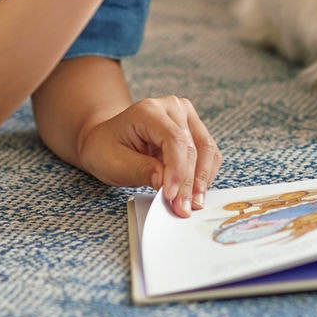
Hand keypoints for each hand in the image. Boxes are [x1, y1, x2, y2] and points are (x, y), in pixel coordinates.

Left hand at [78, 94, 221, 214]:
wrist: (107, 139)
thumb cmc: (107, 149)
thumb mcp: (115, 163)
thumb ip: (141, 170)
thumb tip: (166, 183)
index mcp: (148, 110)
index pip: (173, 139)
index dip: (177, 170)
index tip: (172, 196)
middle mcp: (172, 108)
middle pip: (192, 146)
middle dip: (189, 182)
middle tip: (182, 209)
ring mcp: (186, 116)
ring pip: (206, 150)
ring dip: (201, 180)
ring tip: (191, 204)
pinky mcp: (194, 130)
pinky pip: (209, 154)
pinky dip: (204, 175)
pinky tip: (194, 192)